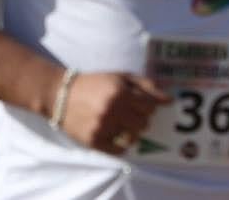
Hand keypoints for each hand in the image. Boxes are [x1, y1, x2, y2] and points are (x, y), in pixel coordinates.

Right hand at [55, 72, 170, 156]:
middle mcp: (112, 109)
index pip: (151, 107)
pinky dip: (119, 144)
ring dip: (130, 131)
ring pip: (134, 138)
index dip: (146, 106)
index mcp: (120, 91)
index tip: (136, 104)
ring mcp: (103, 127)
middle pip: (144, 124)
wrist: (59, 93)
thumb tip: (169, 99)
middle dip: (139, 118)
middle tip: (126, 113)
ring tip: (118, 122)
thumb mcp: (118, 77)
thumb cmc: (93, 83)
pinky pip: (120, 150)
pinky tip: (111, 133)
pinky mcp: (94, 140)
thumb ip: (145, 85)